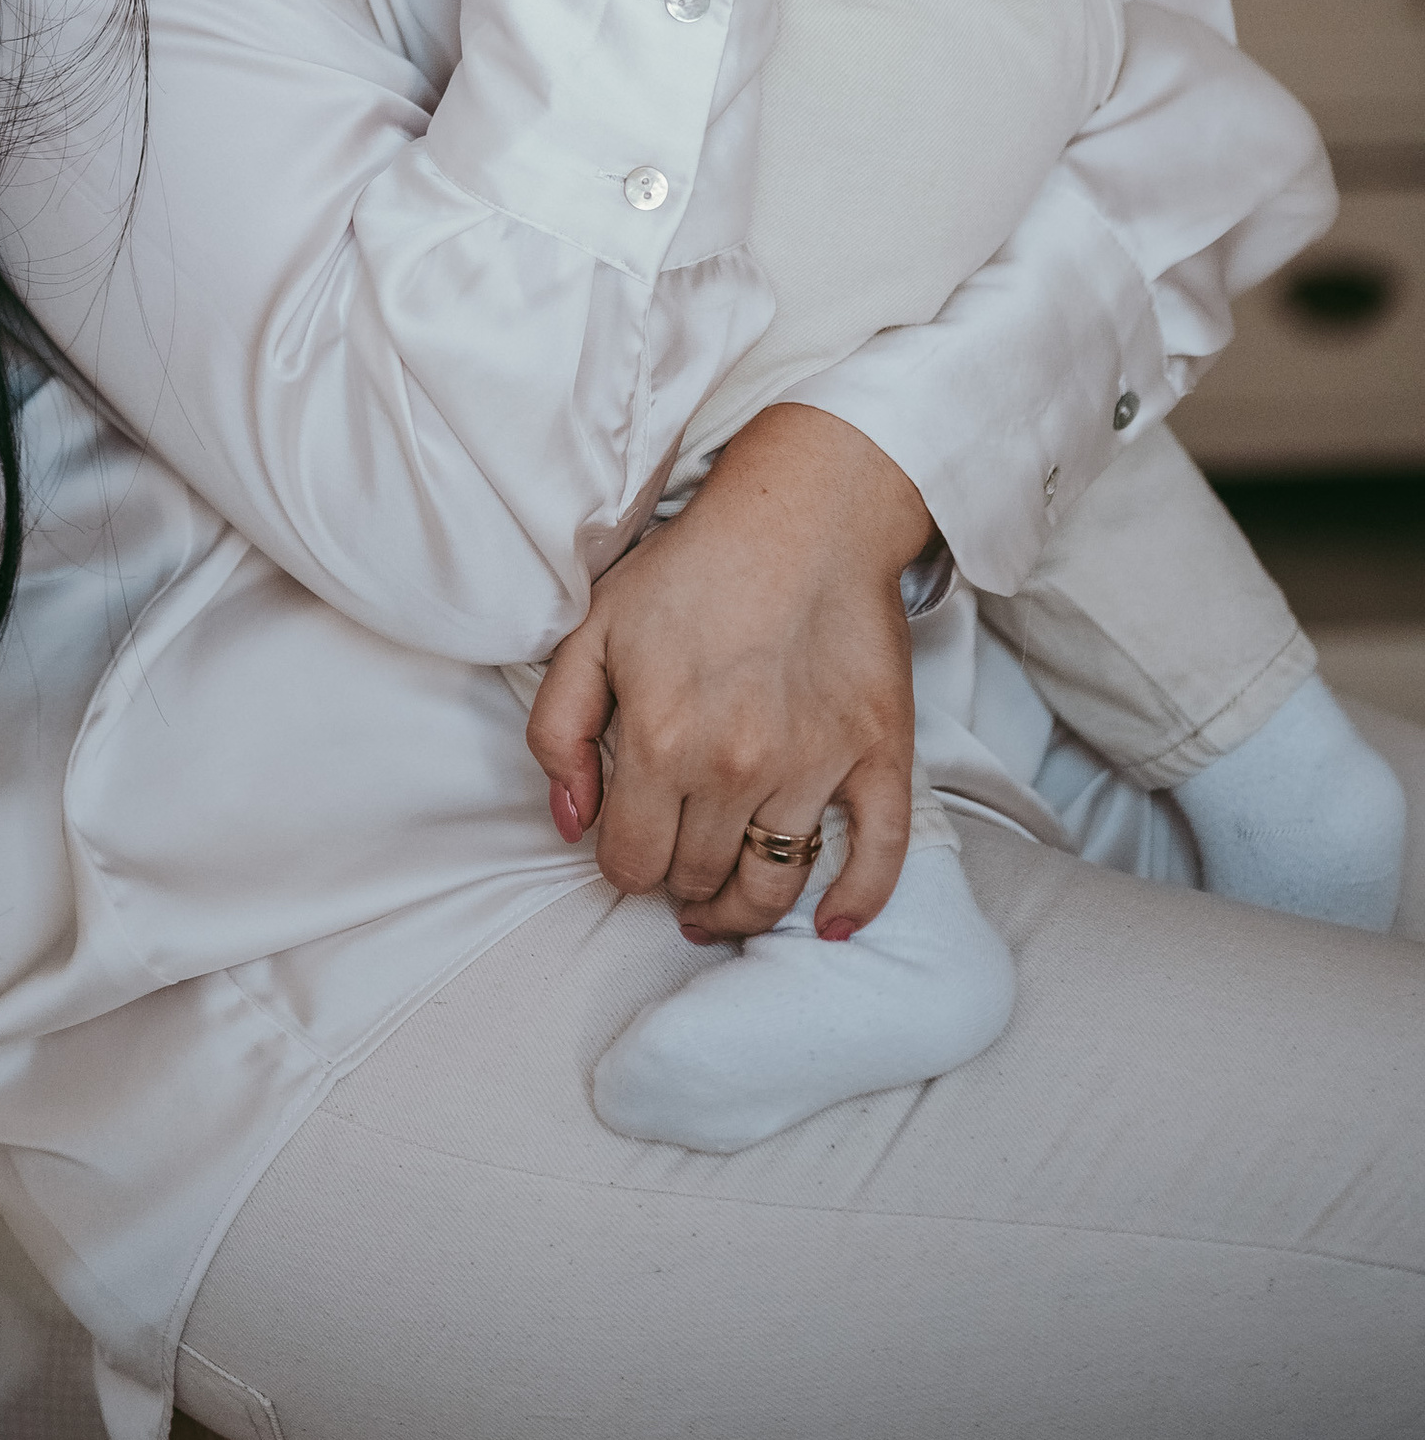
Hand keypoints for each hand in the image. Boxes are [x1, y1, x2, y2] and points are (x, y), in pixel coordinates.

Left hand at [525, 402, 932, 941]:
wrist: (803, 513)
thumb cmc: (692, 567)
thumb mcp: (592, 629)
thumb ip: (560, 728)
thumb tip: (570, 821)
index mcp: (663, 741)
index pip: (632, 863)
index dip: (622, 867)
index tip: (629, 849)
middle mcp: (739, 767)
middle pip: (699, 879)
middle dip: (678, 883)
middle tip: (676, 862)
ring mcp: (815, 766)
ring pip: (775, 886)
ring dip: (743, 908)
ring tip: (724, 901)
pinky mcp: (879, 755)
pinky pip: (878, 858)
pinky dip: (856, 905)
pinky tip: (830, 926)